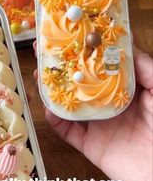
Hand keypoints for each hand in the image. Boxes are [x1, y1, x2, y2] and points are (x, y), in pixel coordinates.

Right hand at [41, 47, 152, 180]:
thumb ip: (144, 66)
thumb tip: (125, 42)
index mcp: (126, 89)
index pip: (100, 65)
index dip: (85, 49)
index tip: (70, 33)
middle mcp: (109, 104)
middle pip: (80, 81)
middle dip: (62, 65)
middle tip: (44, 50)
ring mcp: (99, 125)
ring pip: (69, 103)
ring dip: (52, 89)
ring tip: (39, 72)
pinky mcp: (92, 147)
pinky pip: (67, 131)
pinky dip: (54, 119)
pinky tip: (46, 105)